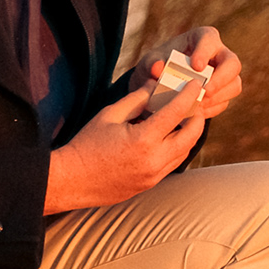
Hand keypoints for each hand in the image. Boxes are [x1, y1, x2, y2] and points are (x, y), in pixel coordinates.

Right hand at [43, 79, 208, 213]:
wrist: (71, 181)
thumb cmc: (87, 145)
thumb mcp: (110, 115)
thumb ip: (137, 99)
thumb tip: (156, 84)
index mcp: (144, 140)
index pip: (177, 112)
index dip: (189, 95)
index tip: (194, 84)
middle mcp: (154, 160)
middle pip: (191, 135)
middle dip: (197, 116)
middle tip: (193, 103)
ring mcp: (154, 176)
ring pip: (185, 151)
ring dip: (188, 134)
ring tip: (183, 118)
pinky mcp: (151, 184)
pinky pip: (173, 163)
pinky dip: (176, 148)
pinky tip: (168, 137)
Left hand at [153, 25, 244, 121]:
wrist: (158, 85)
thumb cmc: (156, 67)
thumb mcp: (149, 63)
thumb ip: (152, 64)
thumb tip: (157, 67)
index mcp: (202, 38)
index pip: (210, 40)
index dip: (205, 52)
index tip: (196, 67)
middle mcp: (219, 54)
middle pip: (233, 63)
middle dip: (221, 79)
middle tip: (204, 91)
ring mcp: (225, 74)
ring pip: (234, 84)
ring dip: (217, 97)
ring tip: (197, 105)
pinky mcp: (224, 92)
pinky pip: (225, 102)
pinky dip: (211, 108)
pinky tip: (196, 112)